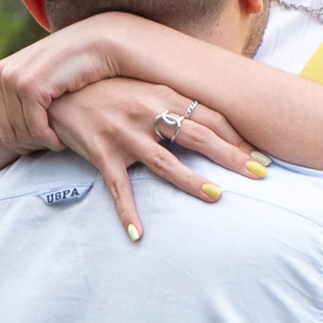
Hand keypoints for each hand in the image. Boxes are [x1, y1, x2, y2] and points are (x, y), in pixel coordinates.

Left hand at [0, 23, 122, 158]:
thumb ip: (11, 90)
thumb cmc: (73, 65)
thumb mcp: (37, 75)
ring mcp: (14, 79)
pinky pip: (35, 129)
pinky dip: (50, 140)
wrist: (100, 44)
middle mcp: (0, 75)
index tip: (42, 144)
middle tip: (51, 145)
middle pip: (5, 134)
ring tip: (59, 142)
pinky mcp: (31, 86)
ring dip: (41, 145)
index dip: (20, 144)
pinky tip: (63, 141)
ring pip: (20, 134)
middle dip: (30, 146)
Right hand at [45, 76, 262, 241]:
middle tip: (259, 174)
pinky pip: (119, 187)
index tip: (260, 154)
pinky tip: (138, 233)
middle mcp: (146, 112)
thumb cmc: (113, 93)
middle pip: (197, 136)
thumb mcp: (147, 89)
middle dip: (231, 156)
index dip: (237, 136)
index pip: (210, 117)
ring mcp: (124, 134)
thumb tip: (217, 126)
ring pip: (164, 162)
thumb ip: (178, 105)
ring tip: (215, 196)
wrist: (62, 94)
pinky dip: (127, 212)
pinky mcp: (102, 153)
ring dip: (191, 180)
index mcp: (164, 94)